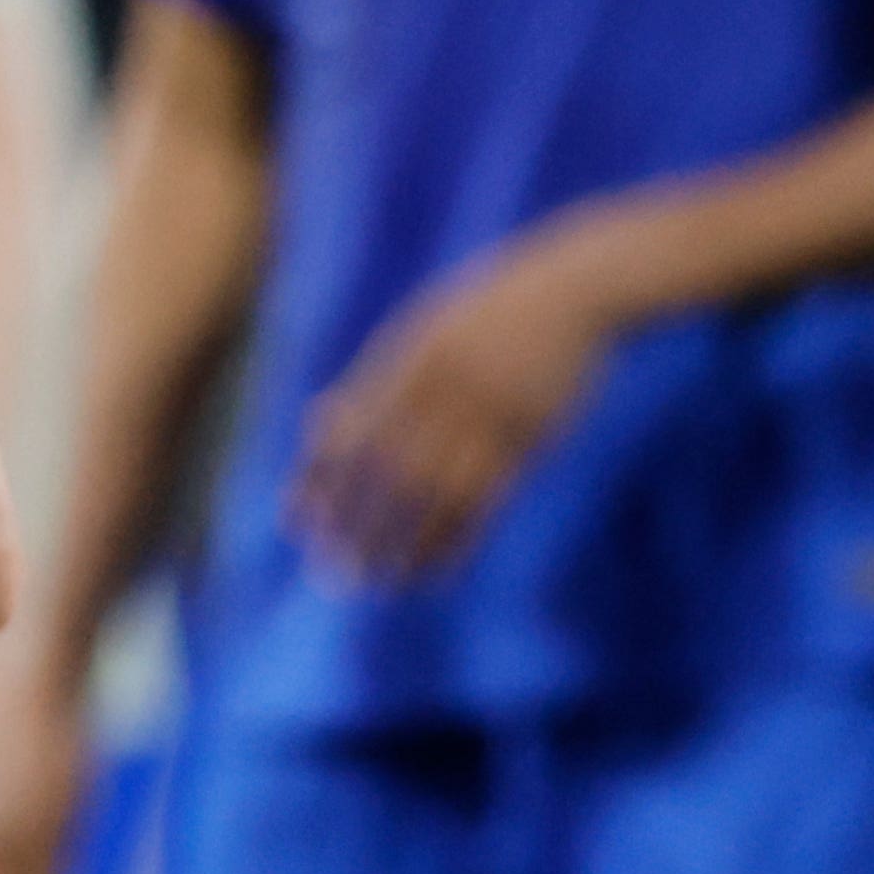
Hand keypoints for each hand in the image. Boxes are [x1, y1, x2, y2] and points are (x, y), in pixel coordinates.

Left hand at [284, 229, 634, 580]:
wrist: (577, 288)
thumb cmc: (492, 309)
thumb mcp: (425, 327)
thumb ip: (375, 376)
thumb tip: (319, 423)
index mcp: (412, 359)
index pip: (352, 431)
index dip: (320, 481)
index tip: (296, 522)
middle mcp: (446, 389)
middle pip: (388, 473)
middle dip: (355, 528)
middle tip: (330, 573)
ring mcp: (490, 414)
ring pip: (437, 497)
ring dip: (403, 547)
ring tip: (380, 585)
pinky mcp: (529, 437)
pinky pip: (487, 501)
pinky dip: (457, 543)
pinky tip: (435, 573)